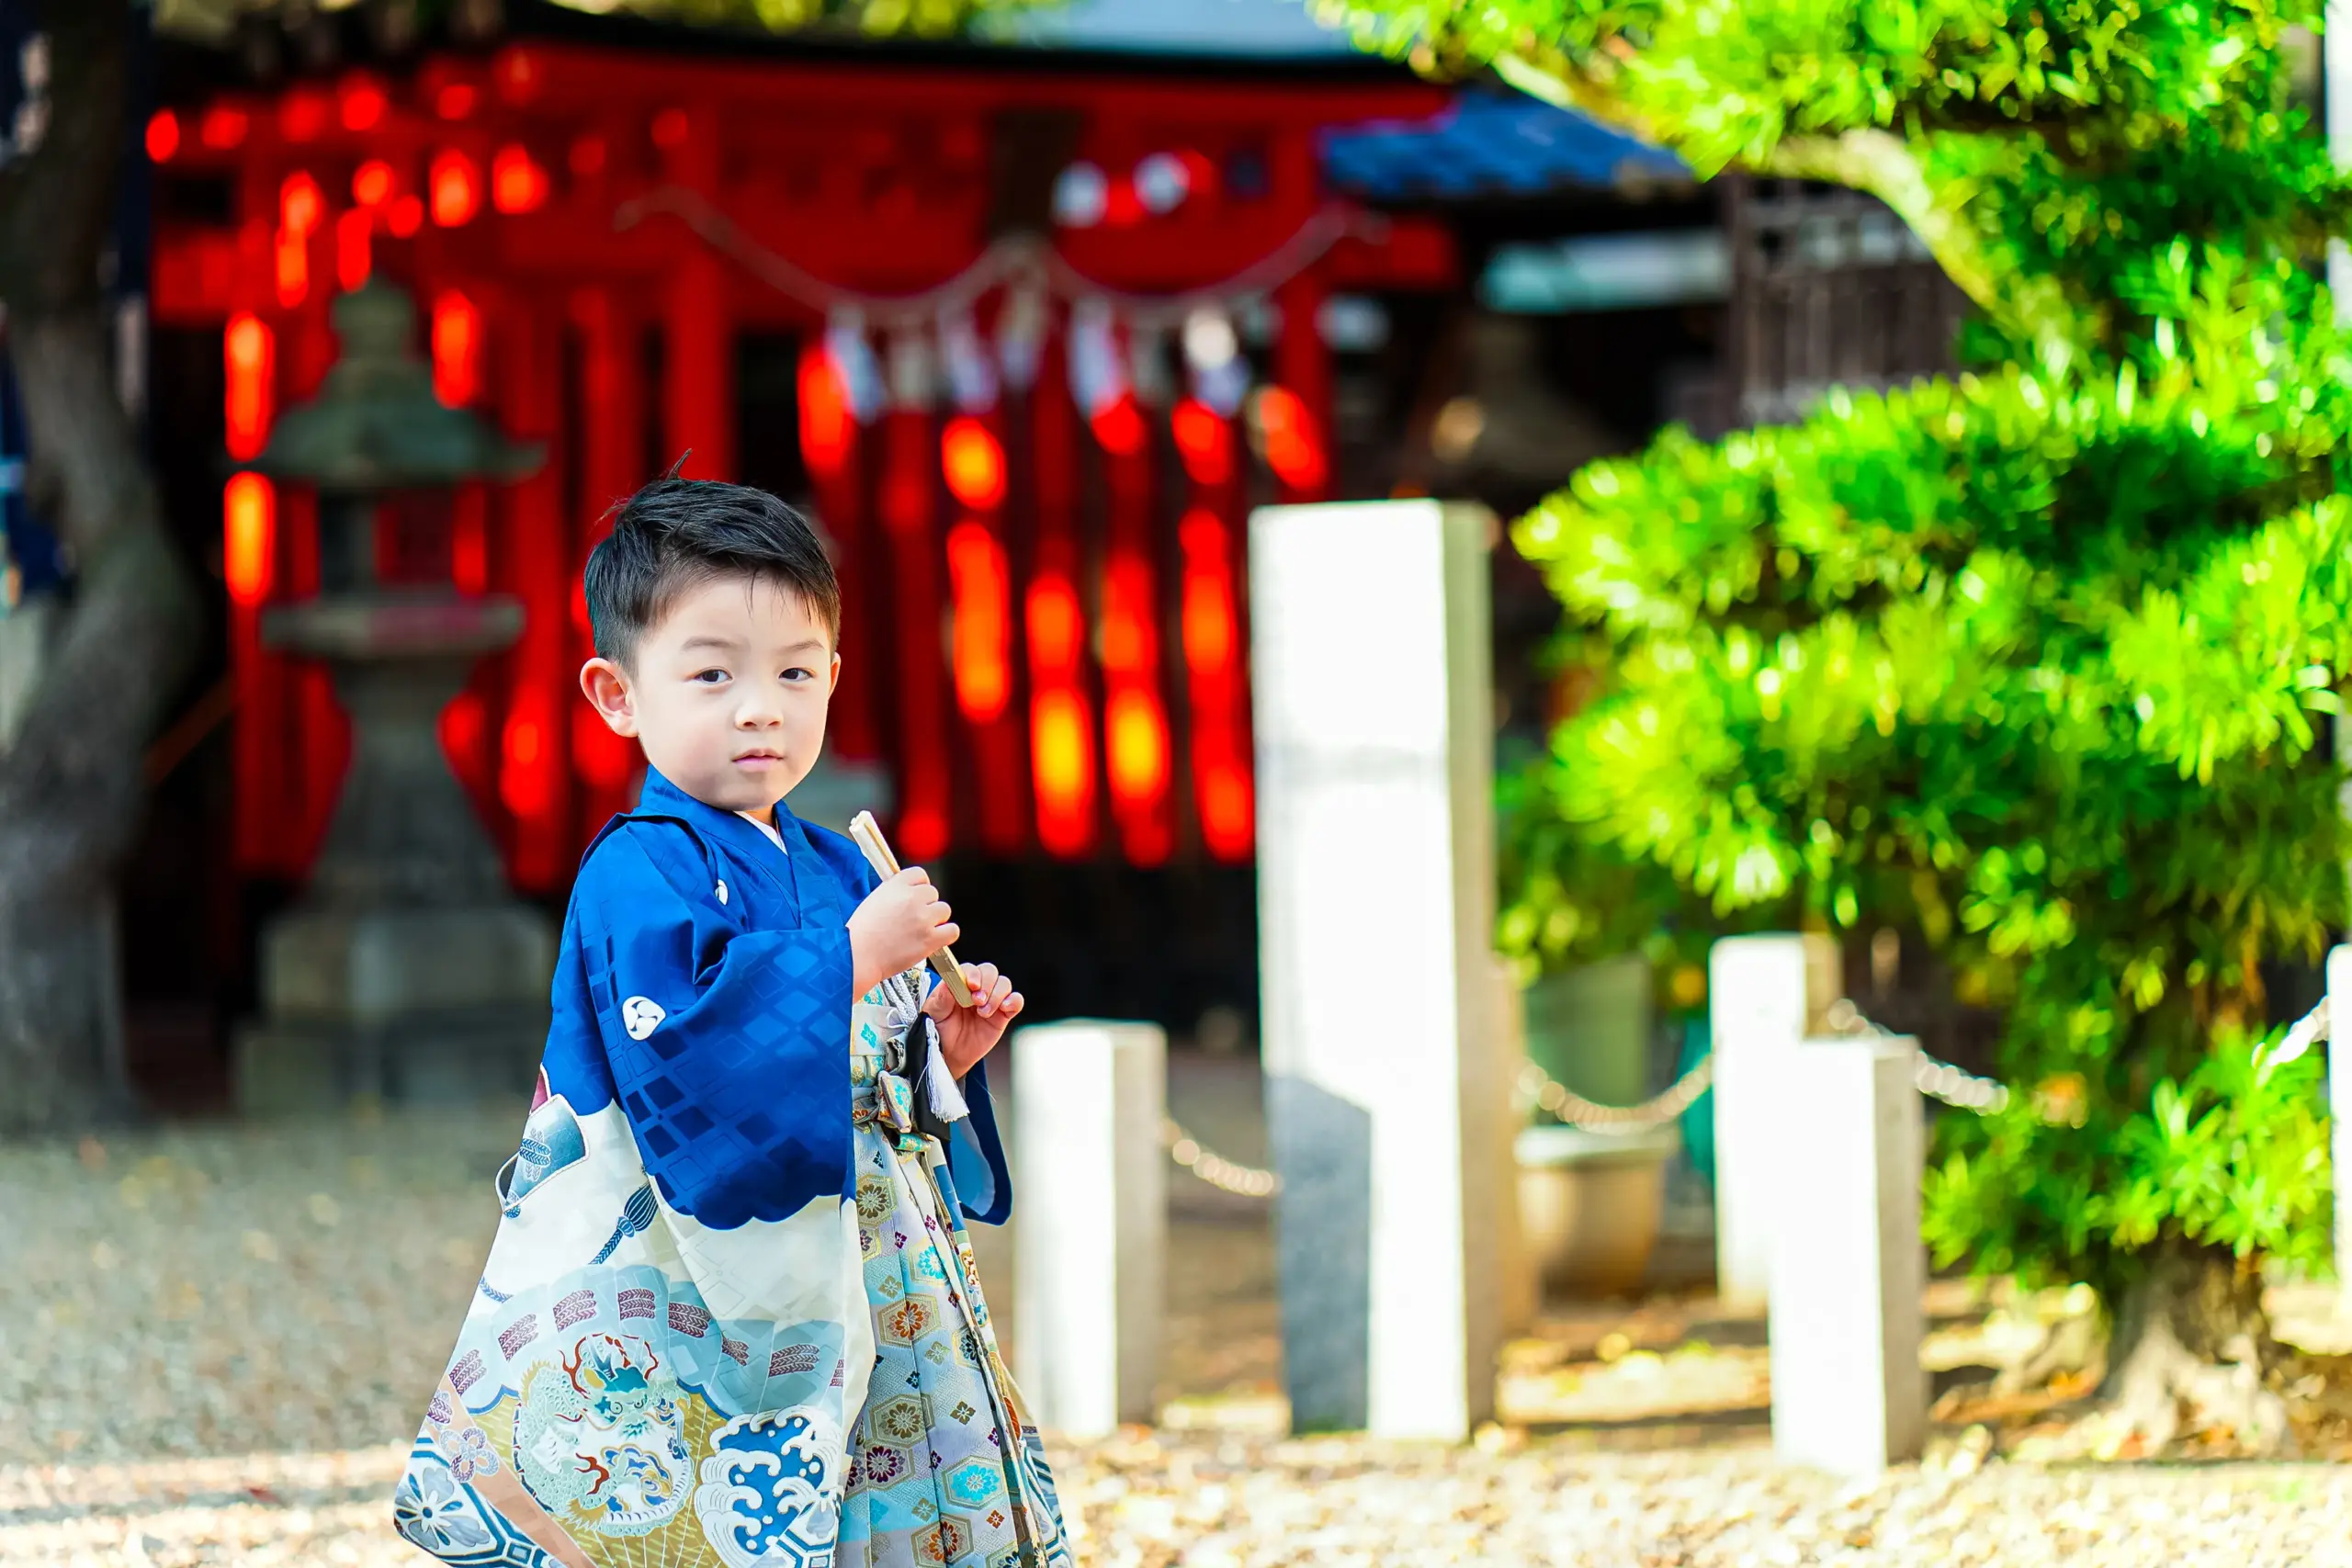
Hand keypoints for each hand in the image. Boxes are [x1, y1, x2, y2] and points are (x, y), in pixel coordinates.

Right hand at [849, 868, 956, 995]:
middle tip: (914, 919)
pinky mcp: (930, 938)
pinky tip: (936, 938)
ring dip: (936, 919)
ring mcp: (923, 918)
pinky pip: (952, 930)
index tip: (916, 895)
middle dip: (925, 904)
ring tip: (921, 930)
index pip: (919, 874)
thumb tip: (906, 894)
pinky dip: (946, 934)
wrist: (858, 955)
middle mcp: (912, 898)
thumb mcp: (873, 901)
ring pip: (944, 909)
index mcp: (896, 886)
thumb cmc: (860, 934)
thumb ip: (893, 893)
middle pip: (933, 892)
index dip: (919, 886)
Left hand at [925, 962, 1022, 1077]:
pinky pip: (1016, 1001)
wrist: (950, 1054)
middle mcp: (977, 988)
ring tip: (984, 1013)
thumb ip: (941, 998)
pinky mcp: (1003, 1014)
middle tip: (978, 1001)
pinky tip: (1005, 1008)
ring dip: (997, 995)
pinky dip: (1014, 1001)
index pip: (970, 969)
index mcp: (958, 983)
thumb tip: (948, 982)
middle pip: (990, 972)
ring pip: (1004, 983)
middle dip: (987, 984)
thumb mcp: (934, 1013)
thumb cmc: (939, 1029)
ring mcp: (991, 1000)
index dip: (973, 974)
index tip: (972, 985)